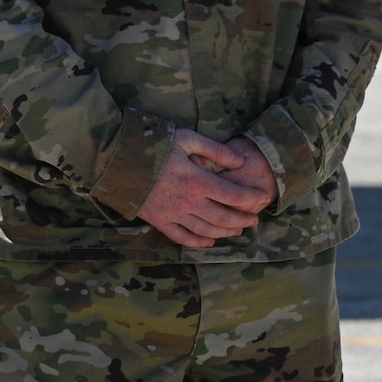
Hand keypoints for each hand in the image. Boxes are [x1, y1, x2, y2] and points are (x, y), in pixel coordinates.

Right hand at [139, 129, 273, 247]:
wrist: (118, 160)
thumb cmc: (155, 145)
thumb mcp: (188, 139)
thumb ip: (217, 151)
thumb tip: (241, 161)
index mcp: (198, 180)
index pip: (233, 195)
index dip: (251, 199)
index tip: (263, 198)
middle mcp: (188, 201)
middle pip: (223, 217)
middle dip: (242, 220)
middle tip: (254, 221)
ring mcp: (173, 214)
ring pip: (205, 229)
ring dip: (224, 232)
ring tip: (238, 231)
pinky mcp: (158, 221)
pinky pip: (181, 237)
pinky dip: (197, 242)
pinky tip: (209, 241)